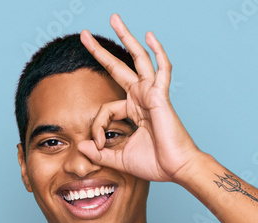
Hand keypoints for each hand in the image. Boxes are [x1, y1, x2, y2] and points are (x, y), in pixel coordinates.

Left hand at [78, 13, 202, 183]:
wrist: (176, 169)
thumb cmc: (155, 163)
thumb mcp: (120, 158)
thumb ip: (100, 153)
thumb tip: (81, 146)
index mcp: (133, 111)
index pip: (105, 109)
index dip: (97, 126)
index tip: (98, 144)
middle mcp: (142, 98)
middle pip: (119, 67)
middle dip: (100, 51)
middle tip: (84, 34)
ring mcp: (152, 94)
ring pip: (138, 59)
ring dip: (126, 38)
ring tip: (114, 19)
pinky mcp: (161, 96)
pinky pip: (161, 70)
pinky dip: (157, 52)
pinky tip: (150, 36)